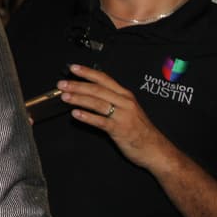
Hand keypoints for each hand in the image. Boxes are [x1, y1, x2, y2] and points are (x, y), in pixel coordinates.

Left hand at [58, 64, 177, 170]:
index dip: (88, 72)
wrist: (155, 148)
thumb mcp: (128, 109)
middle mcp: (124, 102)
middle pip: (97, 90)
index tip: (73, 68)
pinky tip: (76, 114)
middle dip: (77, 85)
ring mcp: (123, 116)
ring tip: (64, 97)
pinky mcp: (120, 130)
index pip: (104, 79)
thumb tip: (89, 92)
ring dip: (79, 99)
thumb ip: (111, 99)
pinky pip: (101, 122)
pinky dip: (87, 117)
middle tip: (62, 84)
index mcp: (125, 95)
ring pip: (97, 103)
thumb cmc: (139, 129)